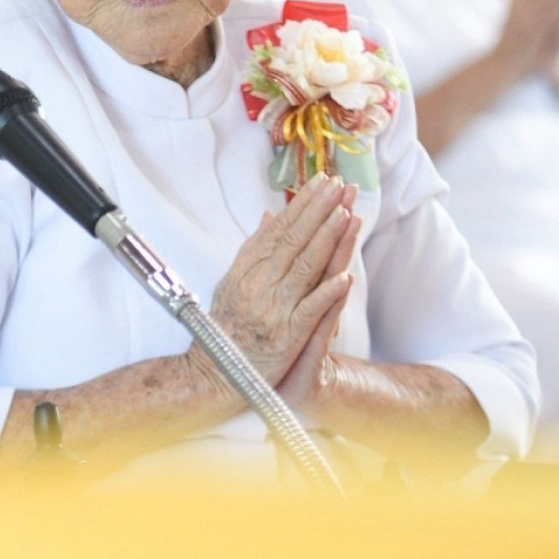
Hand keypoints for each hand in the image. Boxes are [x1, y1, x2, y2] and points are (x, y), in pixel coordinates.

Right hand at [203, 174, 359, 405]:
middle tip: (337, 186)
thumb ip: (253, 250)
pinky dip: (327, 294)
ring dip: (326, 240)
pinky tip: (345, 277)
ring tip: (345, 215)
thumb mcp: (233, 283)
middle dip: (317, 211)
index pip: (279, 230)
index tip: (320, 182)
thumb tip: (270, 216)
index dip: (301, 205)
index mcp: (247, 271)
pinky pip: (309, 311)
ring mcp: (273, 310)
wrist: (213, 375)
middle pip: (293, 242)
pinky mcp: (286, 337)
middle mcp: (259, 286)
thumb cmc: (225, 328)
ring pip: (304, 268)